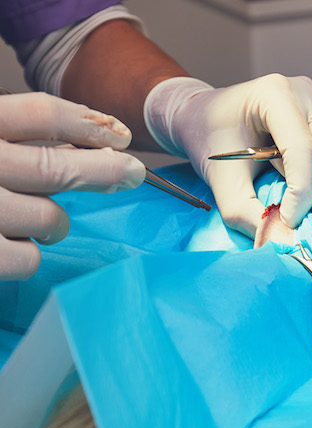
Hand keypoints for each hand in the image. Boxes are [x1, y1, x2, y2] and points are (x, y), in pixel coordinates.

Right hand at [0, 93, 144, 280]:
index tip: (119, 134)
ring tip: (42, 221)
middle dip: (105, 171)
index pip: (39, 114)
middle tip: (130, 173)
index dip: (88, 123)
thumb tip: (78, 147)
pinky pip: (28, 259)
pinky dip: (29, 254)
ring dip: (56, 223)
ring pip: (49, 220)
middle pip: (57, 167)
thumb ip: (8, 135)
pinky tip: (13, 244)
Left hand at [144, 75, 311, 235]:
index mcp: (273, 94)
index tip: (288, 220)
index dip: (300, 193)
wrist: (205, 120)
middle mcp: (302, 90)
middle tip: (278, 183)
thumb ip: (250, 216)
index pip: (303, 150)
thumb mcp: (223, 187)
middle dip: (310, 177)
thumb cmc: (213, 146)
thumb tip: (288, 242)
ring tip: (291, 171)